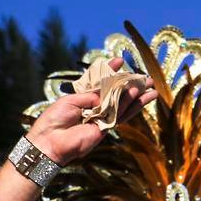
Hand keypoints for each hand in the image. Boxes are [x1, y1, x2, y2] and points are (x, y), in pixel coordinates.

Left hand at [25, 57, 156, 165]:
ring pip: (123, 105)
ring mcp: (102, 118)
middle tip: (147, 78)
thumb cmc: (55, 119)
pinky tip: (136, 94)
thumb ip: (90, 95)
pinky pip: (119, 114)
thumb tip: (106, 95)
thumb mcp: (71, 100)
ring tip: (150, 86)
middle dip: (132, 85)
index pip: (101, 82)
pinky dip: (127, 104)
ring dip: (137, 95)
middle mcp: (96, 107)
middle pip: (117, 94)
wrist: (50, 140)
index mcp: (85, 98)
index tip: (120, 60)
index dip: (110, 71)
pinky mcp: (105, 129)